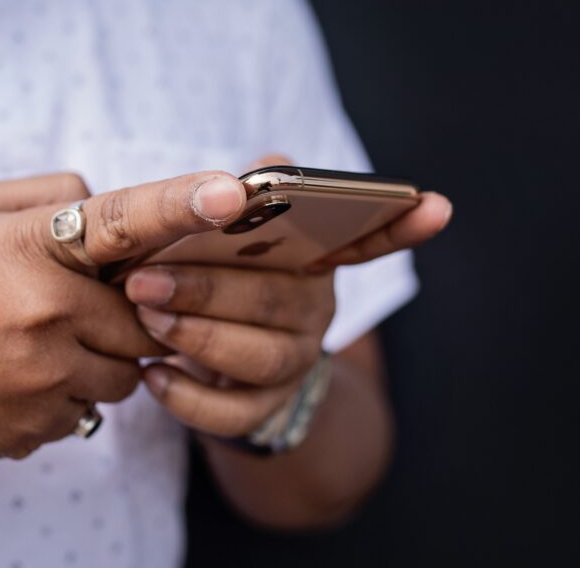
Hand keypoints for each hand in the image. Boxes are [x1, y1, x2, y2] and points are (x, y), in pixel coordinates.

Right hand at [0, 169, 248, 469]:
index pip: (121, 219)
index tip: (232, 193)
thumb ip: (47, 197)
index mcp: (29, 247)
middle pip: (143, 317)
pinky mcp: (39, 426)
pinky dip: (66, 400)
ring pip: (125, 372)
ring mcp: (43, 373)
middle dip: (120, 316)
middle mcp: (44, 308)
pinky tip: (14, 384)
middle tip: (65, 312)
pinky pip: (90, 413)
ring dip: (98, 363)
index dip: (181, 204)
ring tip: (33, 349)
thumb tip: (109, 202)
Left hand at [125, 155, 452, 437]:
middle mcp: (314, 309)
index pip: (365, 238)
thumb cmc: (203, 274)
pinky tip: (153, 375)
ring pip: (261, 357)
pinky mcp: (263, 410)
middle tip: (145, 280)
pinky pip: (234, 413)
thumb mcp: (217, 233)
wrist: (194, 358)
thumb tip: (267, 166)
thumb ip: (245, 198)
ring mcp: (294, 363)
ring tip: (145, 318)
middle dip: (209, 289)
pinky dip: (188, 398)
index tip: (434, 204)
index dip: (400, 226)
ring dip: (197, 337)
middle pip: (278, 300)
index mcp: (309, 257)